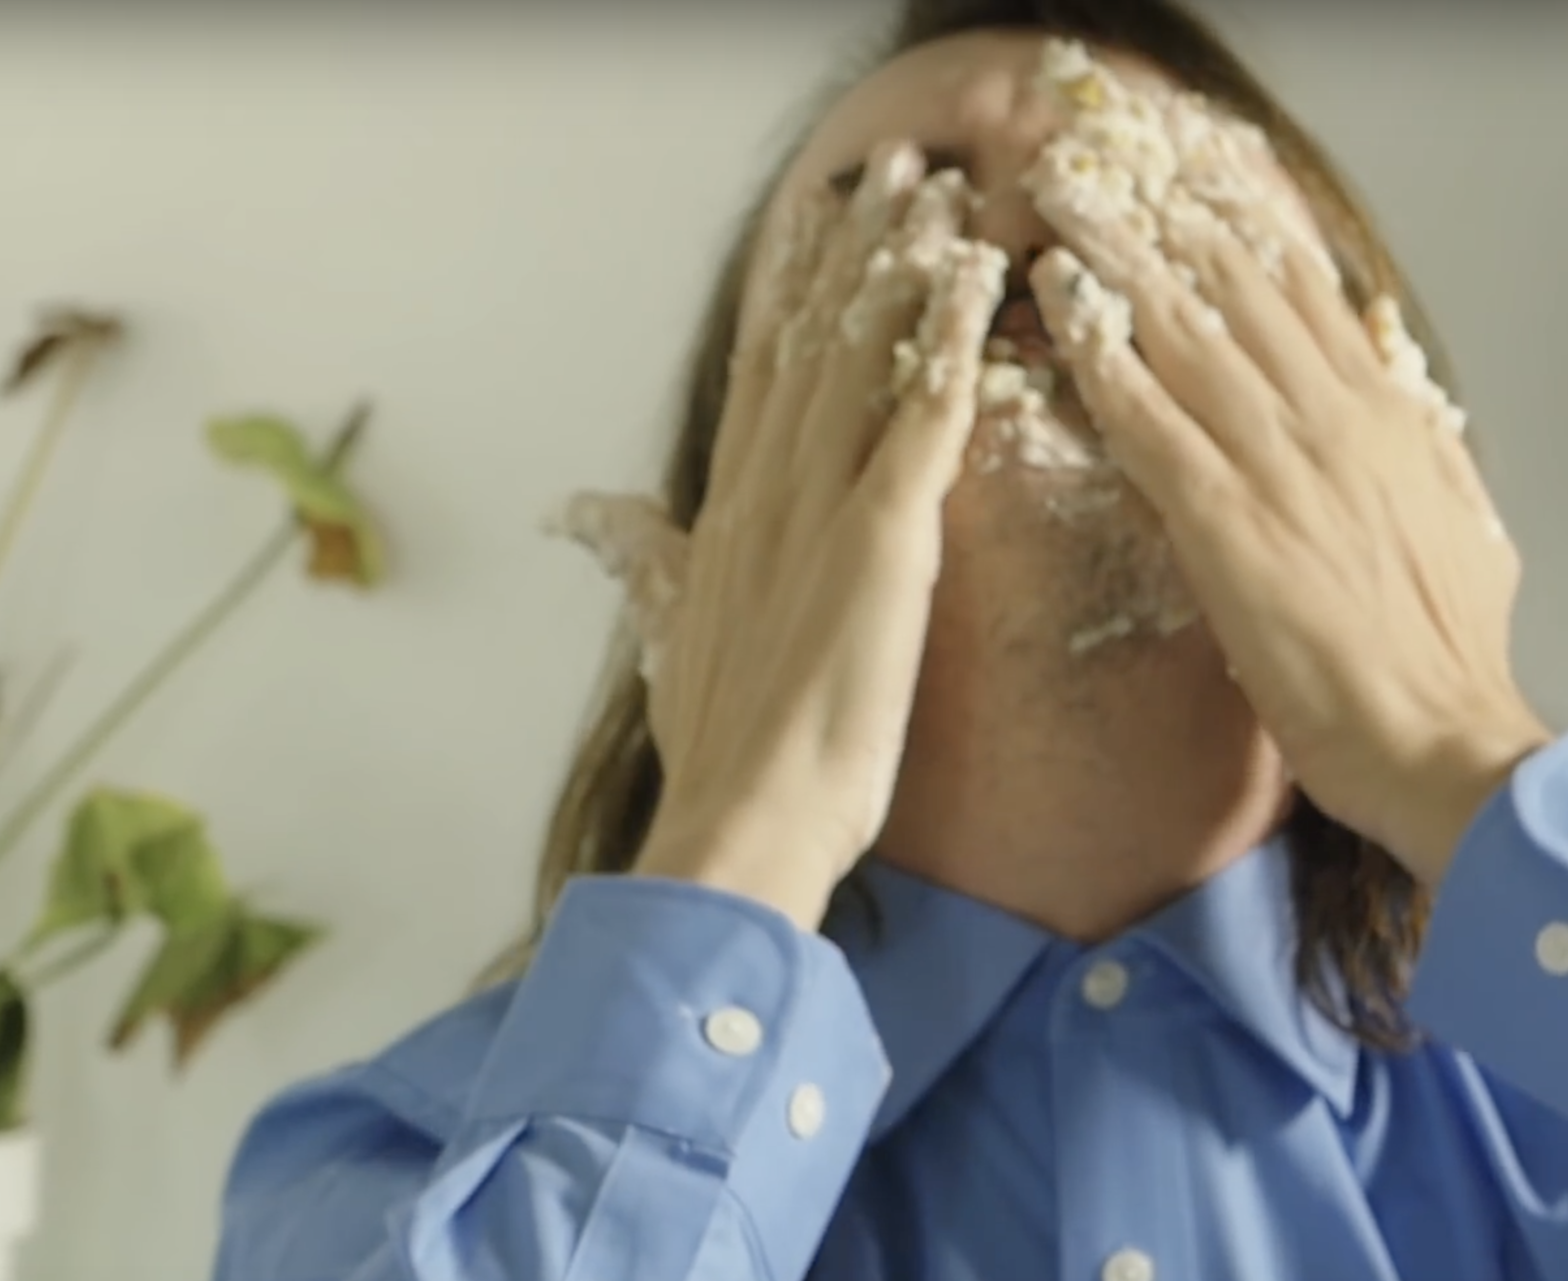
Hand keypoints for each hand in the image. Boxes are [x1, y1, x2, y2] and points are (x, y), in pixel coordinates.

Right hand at [555, 143, 1006, 928]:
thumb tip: (592, 517)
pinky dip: (947, 353)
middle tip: (893, 173)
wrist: (743, 820)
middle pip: (811, 341)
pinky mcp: (881, 544)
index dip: (794, 292)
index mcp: (724, 513)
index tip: (817, 225)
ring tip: (941, 199)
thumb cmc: (719, 751)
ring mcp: (819, 512)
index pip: (761, 373)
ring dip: (903, 273)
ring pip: (863, 361)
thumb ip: (643, 562)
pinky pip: (921, 427)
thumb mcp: (666, 636)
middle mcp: (764, 493)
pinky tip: (975, 294)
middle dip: (855, 248)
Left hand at [1027, 133, 1549, 886]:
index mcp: (1391, 422)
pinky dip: (1101, 357)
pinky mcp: (1227, 522)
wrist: (1444, 743)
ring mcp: (1279, 464)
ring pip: (1185, 333)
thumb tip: (1415, 398)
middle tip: (1103, 178)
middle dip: (1165, 225)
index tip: (1195, 193)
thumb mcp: (1470, 529)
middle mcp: (1335, 421)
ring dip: (1116, 262)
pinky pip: (1149, 419)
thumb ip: (1432, 456)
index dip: (1246, 239)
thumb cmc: (1451, 661)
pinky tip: (1060, 311)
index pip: (1312, 300)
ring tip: (1062, 210)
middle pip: (1238, 292)